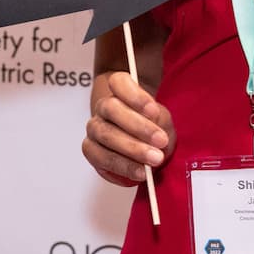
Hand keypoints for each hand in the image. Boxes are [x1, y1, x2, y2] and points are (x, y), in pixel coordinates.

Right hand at [82, 70, 175, 186]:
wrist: (141, 144)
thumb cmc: (152, 126)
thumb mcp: (162, 119)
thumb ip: (159, 119)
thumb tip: (155, 126)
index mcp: (119, 91)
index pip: (119, 82)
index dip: (135, 95)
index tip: (153, 110)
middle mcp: (103, 107)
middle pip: (112, 109)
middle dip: (139, 127)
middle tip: (160, 141)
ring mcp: (94, 128)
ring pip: (105, 134)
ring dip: (132, 149)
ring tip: (154, 159)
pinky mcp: (91, 150)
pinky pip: (100, 158)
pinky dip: (122, 166)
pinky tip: (139, 171)